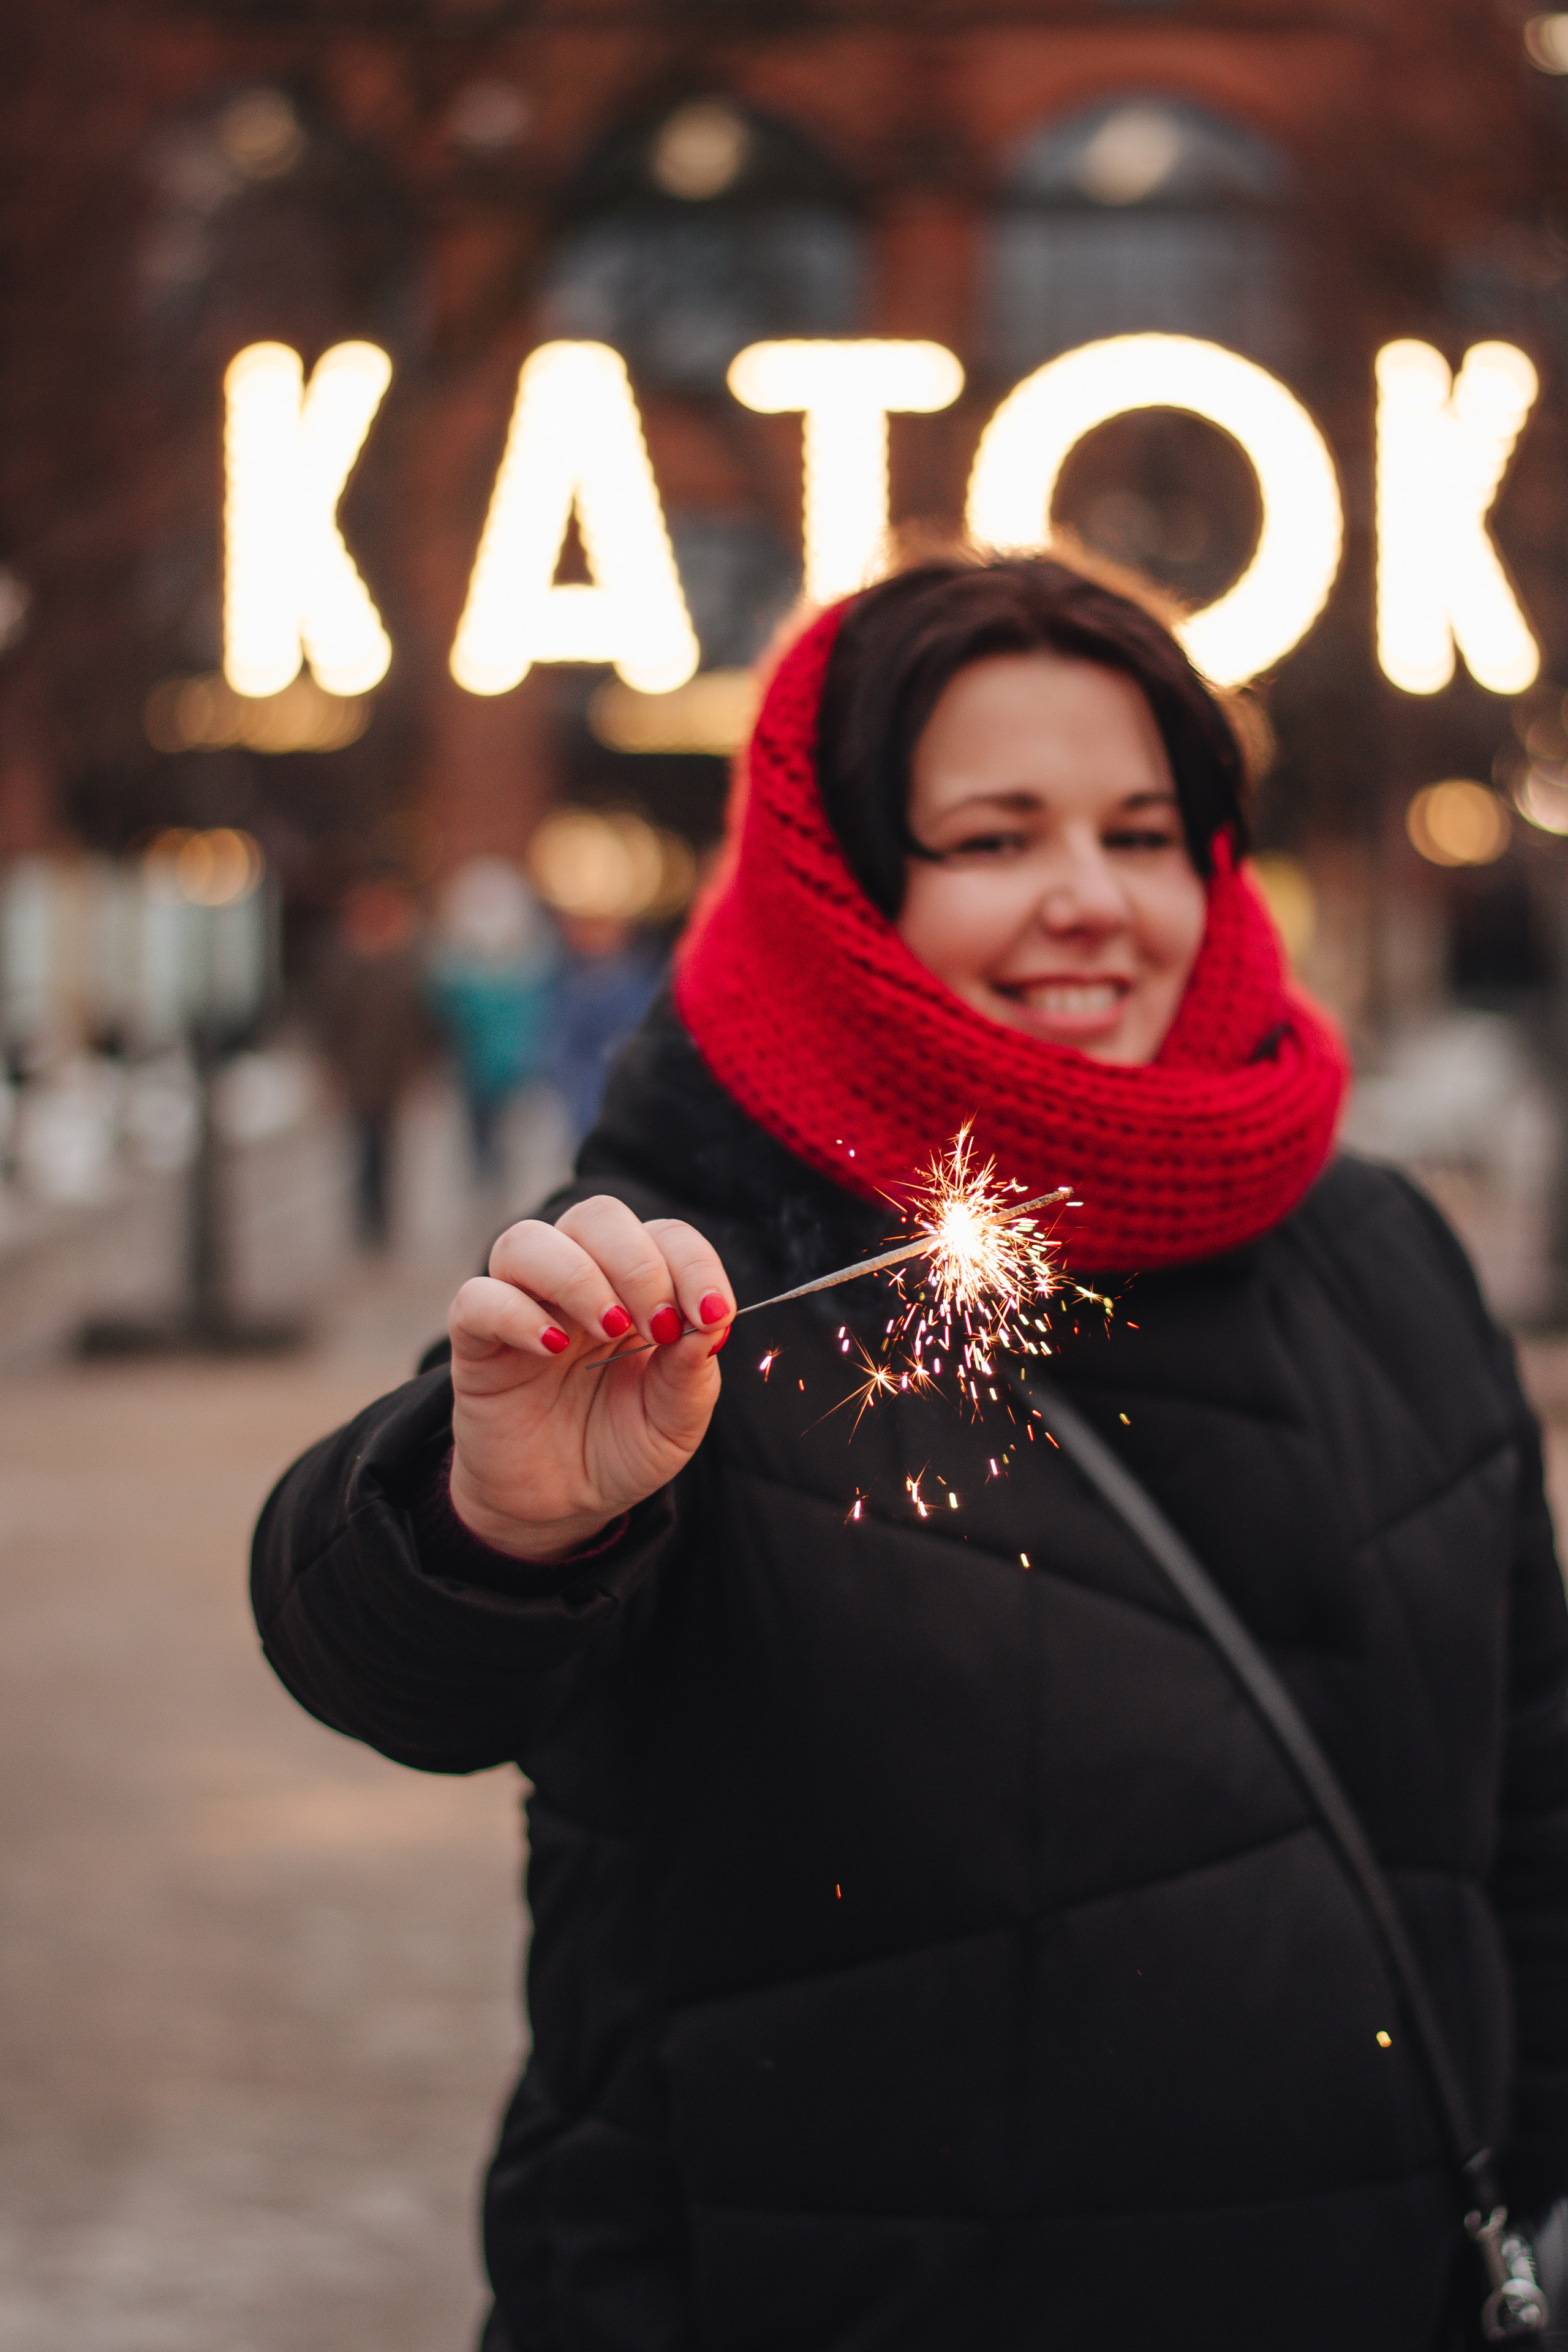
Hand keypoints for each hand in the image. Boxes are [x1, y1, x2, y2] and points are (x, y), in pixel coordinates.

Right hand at [446, 1196, 733, 1560]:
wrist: (559, 1504)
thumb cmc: (619, 1448)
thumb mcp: (674, 1424)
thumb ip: (692, 1374)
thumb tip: (712, 1324)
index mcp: (636, 1290)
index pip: (665, 1237)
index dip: (694, 1264)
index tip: (713, 1315)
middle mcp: (579, 1282)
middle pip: (598, 1217)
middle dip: (638, 1263)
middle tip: (657, 1327)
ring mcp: (523, 1305)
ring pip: (528, 1240)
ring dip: (578, 1276)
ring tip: (607, 1330)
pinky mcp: (476, 1341)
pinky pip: (477, 1298)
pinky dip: (514, 1313)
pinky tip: (550, 1349)